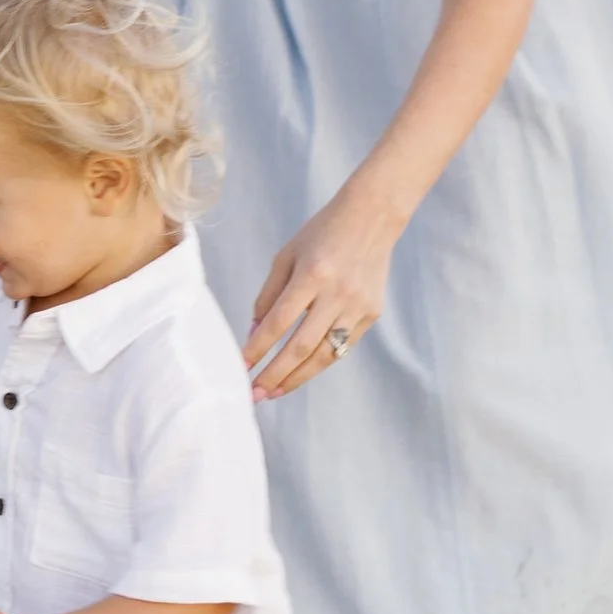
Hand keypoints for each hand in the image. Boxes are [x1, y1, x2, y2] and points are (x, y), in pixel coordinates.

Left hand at [245, 191, 395, 398]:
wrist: (371, 218)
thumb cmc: (321, 234)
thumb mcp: (286, 256)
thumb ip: (269, 295)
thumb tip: (254, 334)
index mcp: (312, 274)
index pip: (279, 322)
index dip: (258, 348)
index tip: (240, 366)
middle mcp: (337, 294)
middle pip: (301, 346)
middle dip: (275, 374)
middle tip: (254, 395)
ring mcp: (358, 307)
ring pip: (324, 355)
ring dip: (297, 378)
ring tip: (274, 393)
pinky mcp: (372, 314)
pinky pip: (342, 346)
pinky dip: (319, 362)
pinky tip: (300, 372)